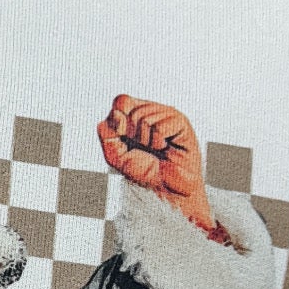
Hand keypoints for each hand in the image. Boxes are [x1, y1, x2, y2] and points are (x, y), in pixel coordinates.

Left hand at [98, 94, 224, 238]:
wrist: (166, 187)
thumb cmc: (144, 171)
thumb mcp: (115, 155)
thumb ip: (107, 134)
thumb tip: (115, 113)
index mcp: (134, 115)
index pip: (121, 101)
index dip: (118, 117)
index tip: (122, 136)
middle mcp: (151, 111)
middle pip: (131, 109)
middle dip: (132, 134)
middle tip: (144, 148)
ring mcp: (166, 114)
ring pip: (144, 118)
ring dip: (146, 140)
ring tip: (156, 149)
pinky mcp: (180, 122)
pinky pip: (159, 126)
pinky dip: (159, 141)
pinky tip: (166, 147)